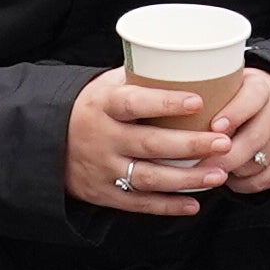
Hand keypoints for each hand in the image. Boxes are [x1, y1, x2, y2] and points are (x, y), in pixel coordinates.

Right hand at [65, 67, 233, 217]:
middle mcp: (103, 138)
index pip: (136, 103)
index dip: (166, 103)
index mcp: (104, 105)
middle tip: (223, 142)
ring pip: (149, 177)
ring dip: (187, 179)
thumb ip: (140, 78)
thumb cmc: (91, 107)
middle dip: (190, 145)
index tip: (198, 102)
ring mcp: (103, 169)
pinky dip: (167, 206)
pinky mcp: (104, 194)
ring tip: (218, 175)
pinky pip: (139, 203)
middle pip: (150, 144)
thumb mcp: (106, 86)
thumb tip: (188, 63)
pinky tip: (194, 205)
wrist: (47, 142)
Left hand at [206, 65, 269, 193]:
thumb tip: (140, 85)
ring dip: (228, 172)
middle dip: (223, 155)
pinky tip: (223, 181)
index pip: (253, 98)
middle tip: (196, 166)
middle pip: (253, 138)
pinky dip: (241, 184)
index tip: (214, 126)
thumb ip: (198, 86)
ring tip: (202, 175)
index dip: (235, 113)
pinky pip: (264, 180)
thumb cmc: (237, 94)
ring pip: (256, 162)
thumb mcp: (226, 81)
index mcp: (260, 88)